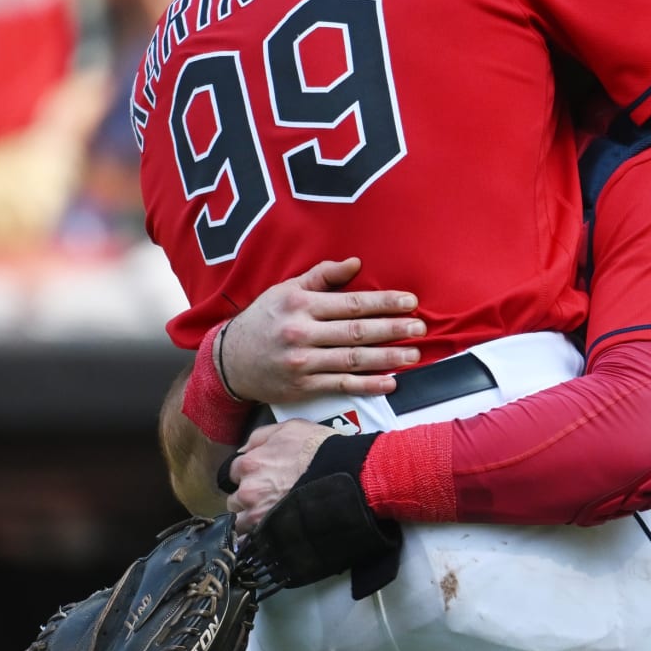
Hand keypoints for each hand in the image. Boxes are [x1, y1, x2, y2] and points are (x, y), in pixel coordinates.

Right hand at [220, 257, 425, 402]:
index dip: (384, 303)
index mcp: (300, 304)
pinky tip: (389, 382)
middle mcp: (301, 333)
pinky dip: (367, 385)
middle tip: (420, 328)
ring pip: (352, 359)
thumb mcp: (286, 290)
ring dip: (387, 358)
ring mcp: (302, 362)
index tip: (410, 302)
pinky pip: (341, 386)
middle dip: (393, 330)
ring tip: (413, 354)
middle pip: (356, 331)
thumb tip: (355, 263)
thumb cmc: (264, 320)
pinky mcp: (303, 386)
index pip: (351, 303)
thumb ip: (322, 277)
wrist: (230, 361)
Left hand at [225, 418, 336, 532]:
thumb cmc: (322, 450)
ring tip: (271, 515)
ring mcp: (258, 514)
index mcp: (250, 463)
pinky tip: (269, 532)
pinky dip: (257, 538)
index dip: (247, 474)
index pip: (233, 472)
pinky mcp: (271, 533)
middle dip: (248, 498)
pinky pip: (252, 541)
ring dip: (251, 519)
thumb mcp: (291, 428)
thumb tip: (244, 449)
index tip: (258, 477)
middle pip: (235, 498)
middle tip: (267, 496)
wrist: (346, 475)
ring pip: (241, 521)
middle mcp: (249, 490)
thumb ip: (260, 437)